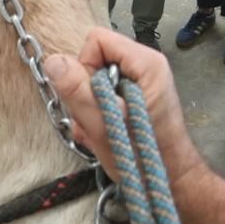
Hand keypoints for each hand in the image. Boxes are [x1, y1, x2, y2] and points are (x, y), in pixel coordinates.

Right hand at [43, 27, 209, 206]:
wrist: (171, 183)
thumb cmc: (143, 158)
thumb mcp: (104, 126)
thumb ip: (78, 92)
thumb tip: (53, 61)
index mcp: (146, 63)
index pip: (97, 40)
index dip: (84, 67)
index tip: (91, 100)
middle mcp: (147, 65)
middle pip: (96, 58)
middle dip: (86, 90)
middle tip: (95, 121)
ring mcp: (142, 81)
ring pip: (97, 79)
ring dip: (90, 106)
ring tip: (100, 131)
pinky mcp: (137, 96)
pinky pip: (106, 93)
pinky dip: (99, 113)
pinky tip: (103, 133)